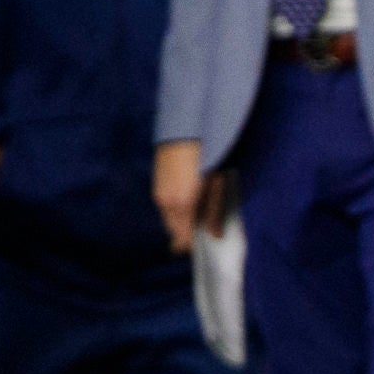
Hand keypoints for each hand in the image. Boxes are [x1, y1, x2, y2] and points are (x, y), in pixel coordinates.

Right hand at [153, 138, 227, 254]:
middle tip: (204, 226)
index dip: (193, 244)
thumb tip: (215, 235)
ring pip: (168, 217)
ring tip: (198, 209)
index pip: (183, 238)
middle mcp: (165, 202)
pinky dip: (175, 209)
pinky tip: (188, 198)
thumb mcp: (216, 184)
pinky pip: (165, 205)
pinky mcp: (156, 183)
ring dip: (180, 220)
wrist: (185, 129)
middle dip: (186, 233)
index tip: (205, 241)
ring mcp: (158, 192)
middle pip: (173, 230)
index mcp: (182, 204)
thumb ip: (214, 210)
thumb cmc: (206, 155)